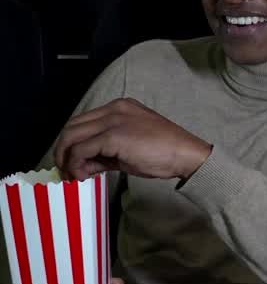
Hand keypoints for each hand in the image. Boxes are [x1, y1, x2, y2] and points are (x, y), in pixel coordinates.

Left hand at [54, 98, 212, 181]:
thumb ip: (105, 153)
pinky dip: (76, 164)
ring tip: (74, 175)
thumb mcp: (130, 149)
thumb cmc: (165, 152)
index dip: (72, 143)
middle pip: (72, 126)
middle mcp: (114, 109)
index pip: (83, 122)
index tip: (72, 162)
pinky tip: (84, 175)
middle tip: (66, 171)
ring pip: (72, 136)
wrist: (185, 154)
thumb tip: (84, 165)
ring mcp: (113, 120)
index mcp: (120, 107)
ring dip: (67, 158)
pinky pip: (81, 149)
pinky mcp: (112, 135)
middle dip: (63, 151)